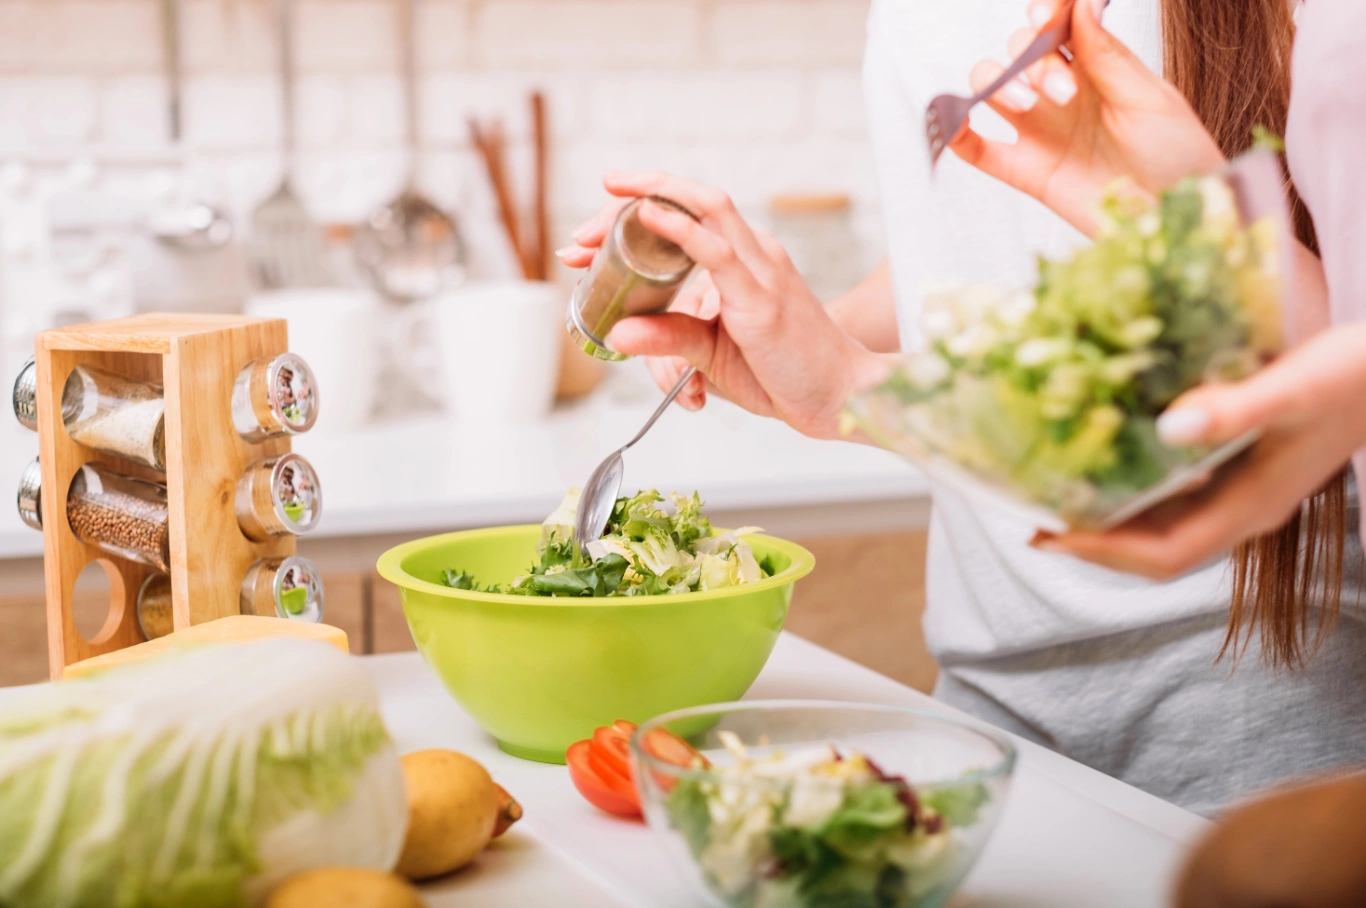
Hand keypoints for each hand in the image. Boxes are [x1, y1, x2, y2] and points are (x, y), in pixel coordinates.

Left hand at [558, 172, 885, 438]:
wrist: (840, 397)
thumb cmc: (783, 374)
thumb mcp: (709, 355)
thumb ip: (667, 337)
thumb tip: (616, 335)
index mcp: (742, 260)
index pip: (684, 217)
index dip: (631, 217)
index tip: (585, 240)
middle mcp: (753, 253)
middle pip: (689, 200)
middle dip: (630, 201)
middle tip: (581, 231)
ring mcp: (760, 270)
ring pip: (705, 208)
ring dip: (649, 200)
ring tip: (606, 201)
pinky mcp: (761, 298)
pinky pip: (718, 252)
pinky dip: (679, 230)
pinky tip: (647, 217)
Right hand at [949, 0, 1224, 234]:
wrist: (1175, 215)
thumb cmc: (1177, 154)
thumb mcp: (1148, 97)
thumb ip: (1107, 55)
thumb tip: (1081, 3)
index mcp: (1097, 66)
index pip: (1057, 25)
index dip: (1044, 13)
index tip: (1044, 18)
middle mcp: (1063, 93)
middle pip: (1020, 53)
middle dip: (1032, 62)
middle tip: (1063, 94)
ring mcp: (1041, 131)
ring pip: (992, 90)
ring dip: (997, 85)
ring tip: (1026, 104)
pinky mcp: (1027, 171)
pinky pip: (979, 150)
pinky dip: (958, 134)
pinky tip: (957, 124)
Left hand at [1032, 323, 1365, 578]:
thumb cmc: (1357, 374)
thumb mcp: (1294, 386)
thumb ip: (1235, 409)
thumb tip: (1167, 427)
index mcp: (1252, 506)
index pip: (1163, 555)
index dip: (1103, 552)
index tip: (1050, 533)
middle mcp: (1245, 510)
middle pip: (1156, 550)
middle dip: (1096, 543)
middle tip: (1036, 521)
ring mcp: (1246, 493)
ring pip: (1167, 525)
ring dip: (1113, 519)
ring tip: (1058, 498)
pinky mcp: (1247, 468)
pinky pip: (1181, 496)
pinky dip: (1139, 490)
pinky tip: (1113, 462)